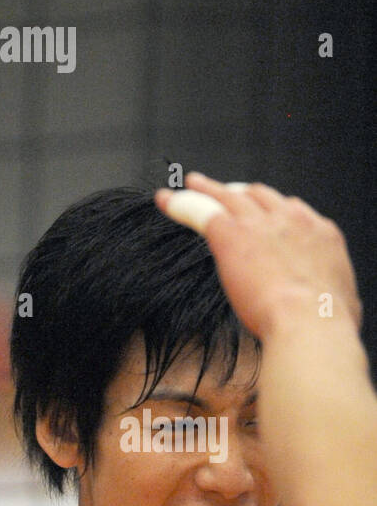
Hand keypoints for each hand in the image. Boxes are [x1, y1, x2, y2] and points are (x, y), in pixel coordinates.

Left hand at [156, 173, 360, 340]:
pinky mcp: (231, 235)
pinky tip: (165, 202)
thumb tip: (337, 307)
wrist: (311, 320)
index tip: (260, 215)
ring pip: (228, 194)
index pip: (291, 210)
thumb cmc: (328, 320)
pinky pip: (201, 211)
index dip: (272, 210)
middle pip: (260, 195)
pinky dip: (182, 205)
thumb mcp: (341, 301)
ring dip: (208, 188)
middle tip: (222, 192)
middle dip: (240, 192)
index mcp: (319, 232)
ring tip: (191, 184)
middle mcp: (291, 219)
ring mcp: (261, 224)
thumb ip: (330, 294)